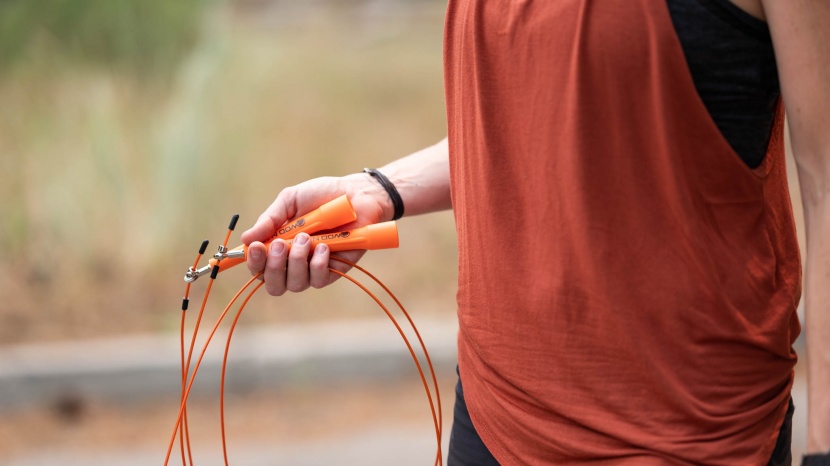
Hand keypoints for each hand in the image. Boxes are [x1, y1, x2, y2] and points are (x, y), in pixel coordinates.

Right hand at [240, 173, 391, 295]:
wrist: (356, 194)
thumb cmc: (322, 196)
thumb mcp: (290, 201)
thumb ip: (269, 220)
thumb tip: (245, 238)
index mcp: (278, 246)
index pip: (258, 266)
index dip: (253, 262)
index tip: (255, 246)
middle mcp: (293, 262)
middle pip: (273, 284)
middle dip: (273, 267)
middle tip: (281, 244)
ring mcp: (313, 268)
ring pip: (295, 284)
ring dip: (296, 261)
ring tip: (307, 238)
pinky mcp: (334, 271)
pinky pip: (319, 280)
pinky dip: (318, 265)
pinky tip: (324, 247)